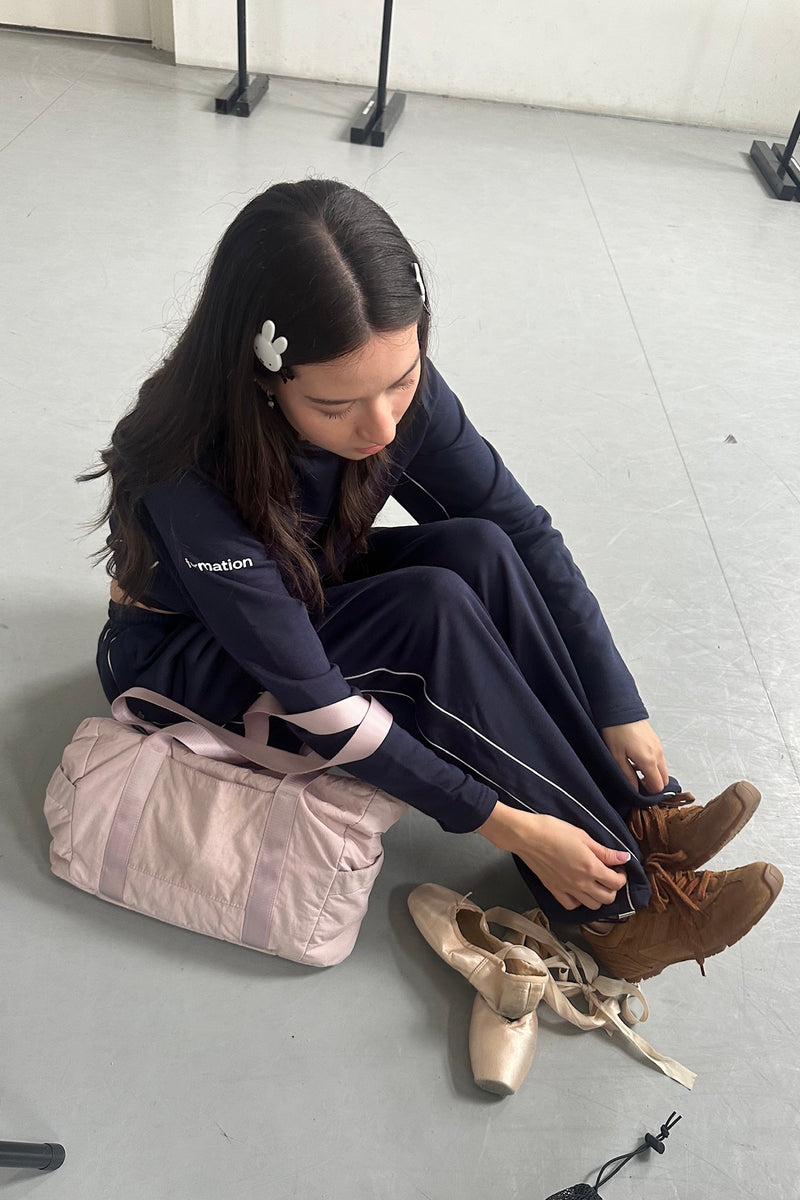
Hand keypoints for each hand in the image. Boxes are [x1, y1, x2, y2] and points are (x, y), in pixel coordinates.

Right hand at [477, 804, 630, 910]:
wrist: (527, 836)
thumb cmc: (553, 831)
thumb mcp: (583, 836)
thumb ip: (605, 851)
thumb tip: (624, 857)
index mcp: (591, 867)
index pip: (616, 882)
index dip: (622, 876)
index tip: (618, 867)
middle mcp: (581, 883)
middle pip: (607, 898)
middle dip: (613, 888)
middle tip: (609, 875)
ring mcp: (567, 889)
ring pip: (592, 906)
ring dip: (598, 897)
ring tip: (595, 883)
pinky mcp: (554, 890)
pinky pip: (572, 906)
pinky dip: (579, 902)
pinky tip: (578, 890)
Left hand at [601, 720, 667, 793]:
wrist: (620, 708)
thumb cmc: (616, 730)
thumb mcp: (616, 757)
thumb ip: (627, 776)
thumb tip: (635, 790)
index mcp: (649, 760)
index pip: (658, 786)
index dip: (650, 793)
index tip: (639, 793)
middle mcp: (658, 754)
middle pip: (664, 779)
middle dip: (654, 785)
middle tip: (638, 784)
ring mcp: (659, 746)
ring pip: (663, 768)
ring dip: (653, 774)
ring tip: (635, 771)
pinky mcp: (656, 740)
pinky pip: (660, 758)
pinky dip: (653, 764)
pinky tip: (637, 760)